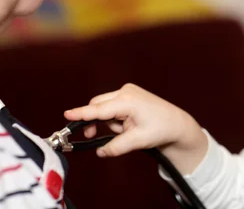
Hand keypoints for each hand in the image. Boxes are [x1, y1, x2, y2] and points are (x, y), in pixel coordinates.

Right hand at [64, 83, 207, 173]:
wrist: (176, 123)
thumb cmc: (160, 129)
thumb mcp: (137, 141)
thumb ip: (116, 146)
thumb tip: (100, 152)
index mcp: (128, 101)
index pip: (99, 109)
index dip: (81, 114)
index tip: (67, 115)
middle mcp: (125, 92)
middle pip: (98, 105)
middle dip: (94, 121)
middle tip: (92, 136)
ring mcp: (127, 91)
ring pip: (104, 107)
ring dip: (107, 121)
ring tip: (124, 131)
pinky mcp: (128, 94)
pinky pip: (111, 106)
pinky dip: (114, 118)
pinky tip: (126, 125)